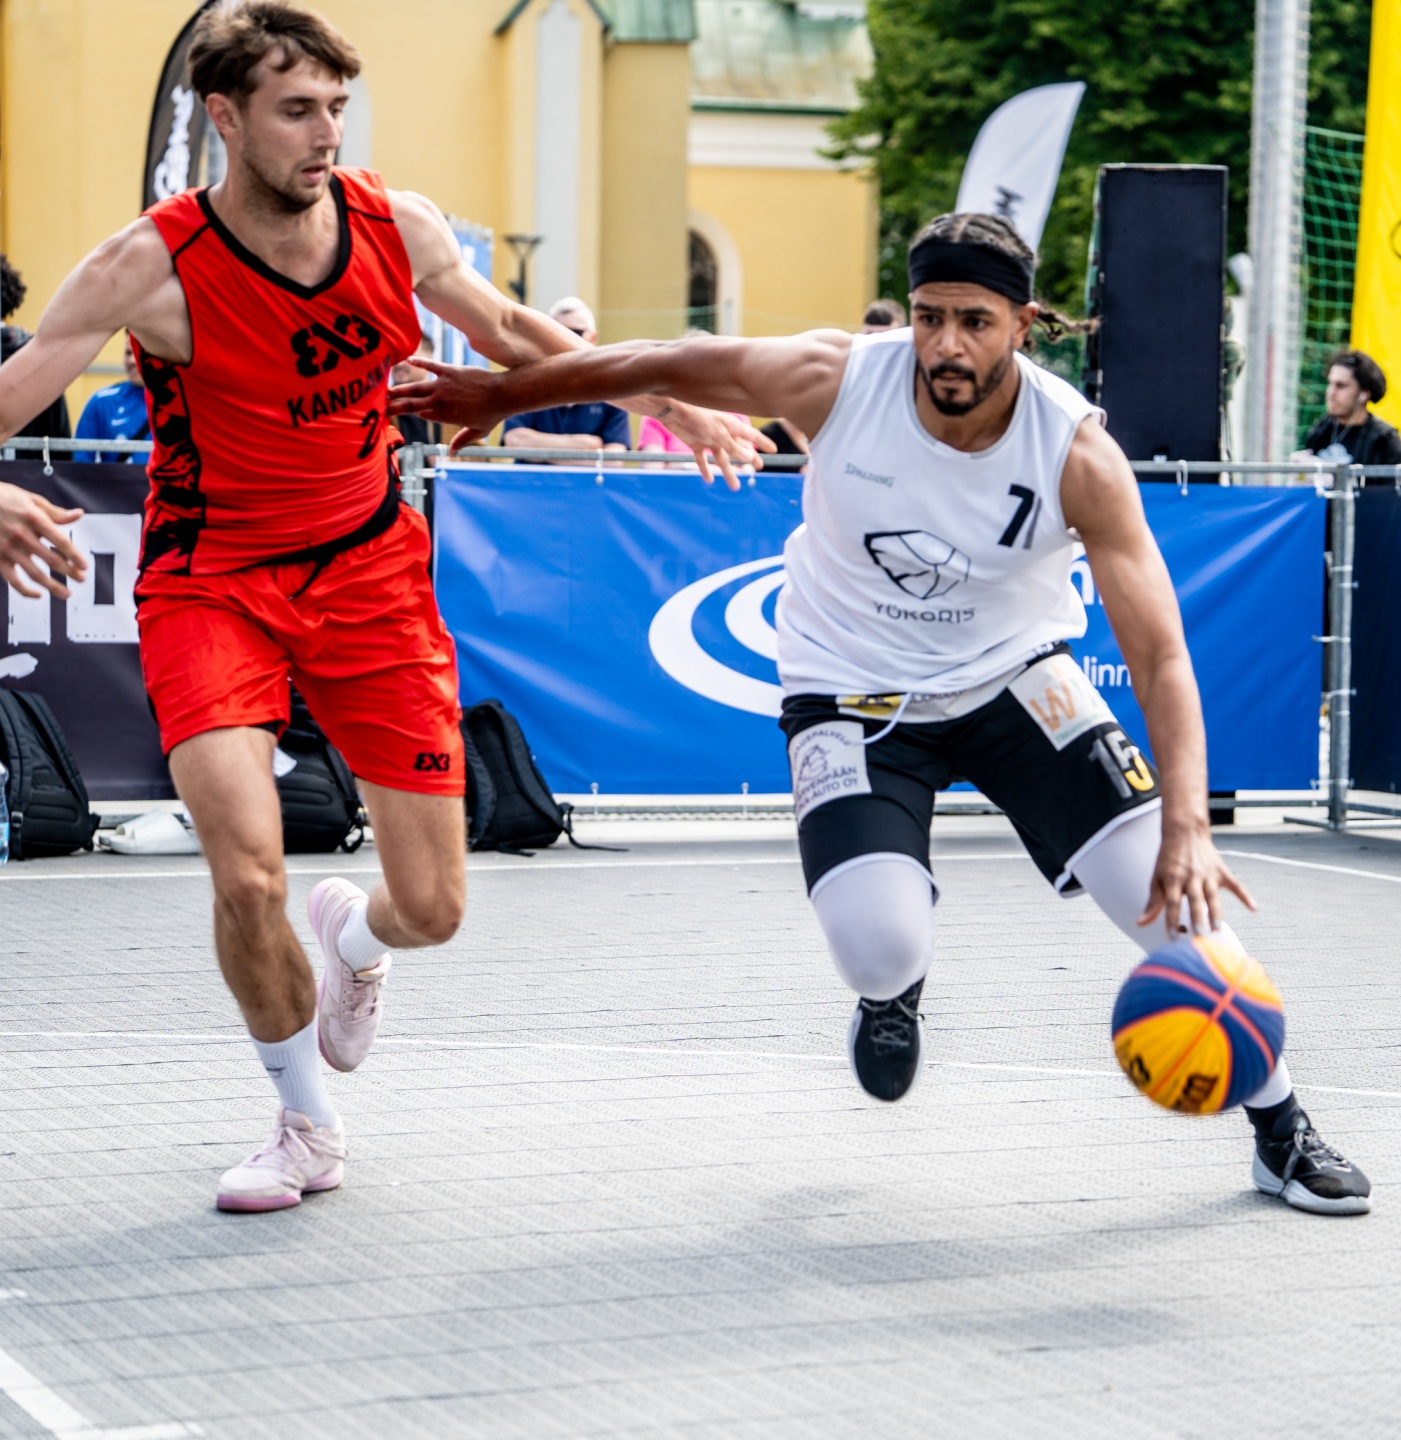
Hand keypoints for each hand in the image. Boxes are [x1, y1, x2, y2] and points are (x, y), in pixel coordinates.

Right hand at [0, 483, 86, 598]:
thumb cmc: (6, 498)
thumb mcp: (31, 500)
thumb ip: (55, 512)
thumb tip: (78, 515)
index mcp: (33, 518)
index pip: (60, 541)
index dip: (75, 555)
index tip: (85, 566)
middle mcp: (21, 534)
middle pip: (51, 559)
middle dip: (70, 572)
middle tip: (82, 579)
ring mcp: (8, 547)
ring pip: (34, 573)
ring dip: (53, 586)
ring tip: (67, 594)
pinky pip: (12, 580)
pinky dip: (25, 590)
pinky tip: (39, 595)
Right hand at [387, 358, 508, 449]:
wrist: (503, 395)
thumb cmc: (491, 414)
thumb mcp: (476, 431)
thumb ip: (461, 441)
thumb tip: (451, 452)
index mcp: (444, 416)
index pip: (419, 414)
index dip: (405, 414)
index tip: (391, 414)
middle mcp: (439, 402)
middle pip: (410, 404)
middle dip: (393, 404)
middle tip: (377, 405)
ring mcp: (443, 386)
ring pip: (415, 387)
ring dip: (399, 388)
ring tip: (385, 388)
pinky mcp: (449, 371)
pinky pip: (431, 365)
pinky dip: (419, 362)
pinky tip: (408, 360)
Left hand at [658, 406, 775, 491]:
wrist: (673, 411)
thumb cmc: (698, 417)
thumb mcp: (719, 434)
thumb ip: (733, 446)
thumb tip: (749, 457)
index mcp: (731, 426)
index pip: (751, 436)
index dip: (763, 443)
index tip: (774, 450)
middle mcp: (722, 432)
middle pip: (739, 448)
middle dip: (748, 459)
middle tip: (758, 468)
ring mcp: (709, 438)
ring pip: (722, 458)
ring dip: (728, 472)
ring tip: (735, 487)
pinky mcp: (696, 442)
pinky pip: (702, 459)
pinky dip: (705, 469)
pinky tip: (709, 480)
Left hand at [1138, 822, 1255, 938]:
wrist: (1184, 832)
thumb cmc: (1168, 860)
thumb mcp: (1156, 878)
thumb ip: (1153, 902)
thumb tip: (1140, 924)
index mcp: (1173, 878)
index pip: (1171, 903)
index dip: (1170, 920)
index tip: (1172, 939)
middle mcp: (1191, 876)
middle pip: (1194, 900)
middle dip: (1197, 918)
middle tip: (1200, 936)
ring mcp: (1208, 873)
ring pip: (1213, 895)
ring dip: (1216, 912)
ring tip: (1218, 930)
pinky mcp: (1221, 870)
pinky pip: (1235, 885)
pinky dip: (1245, 896)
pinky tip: (1254, 909)